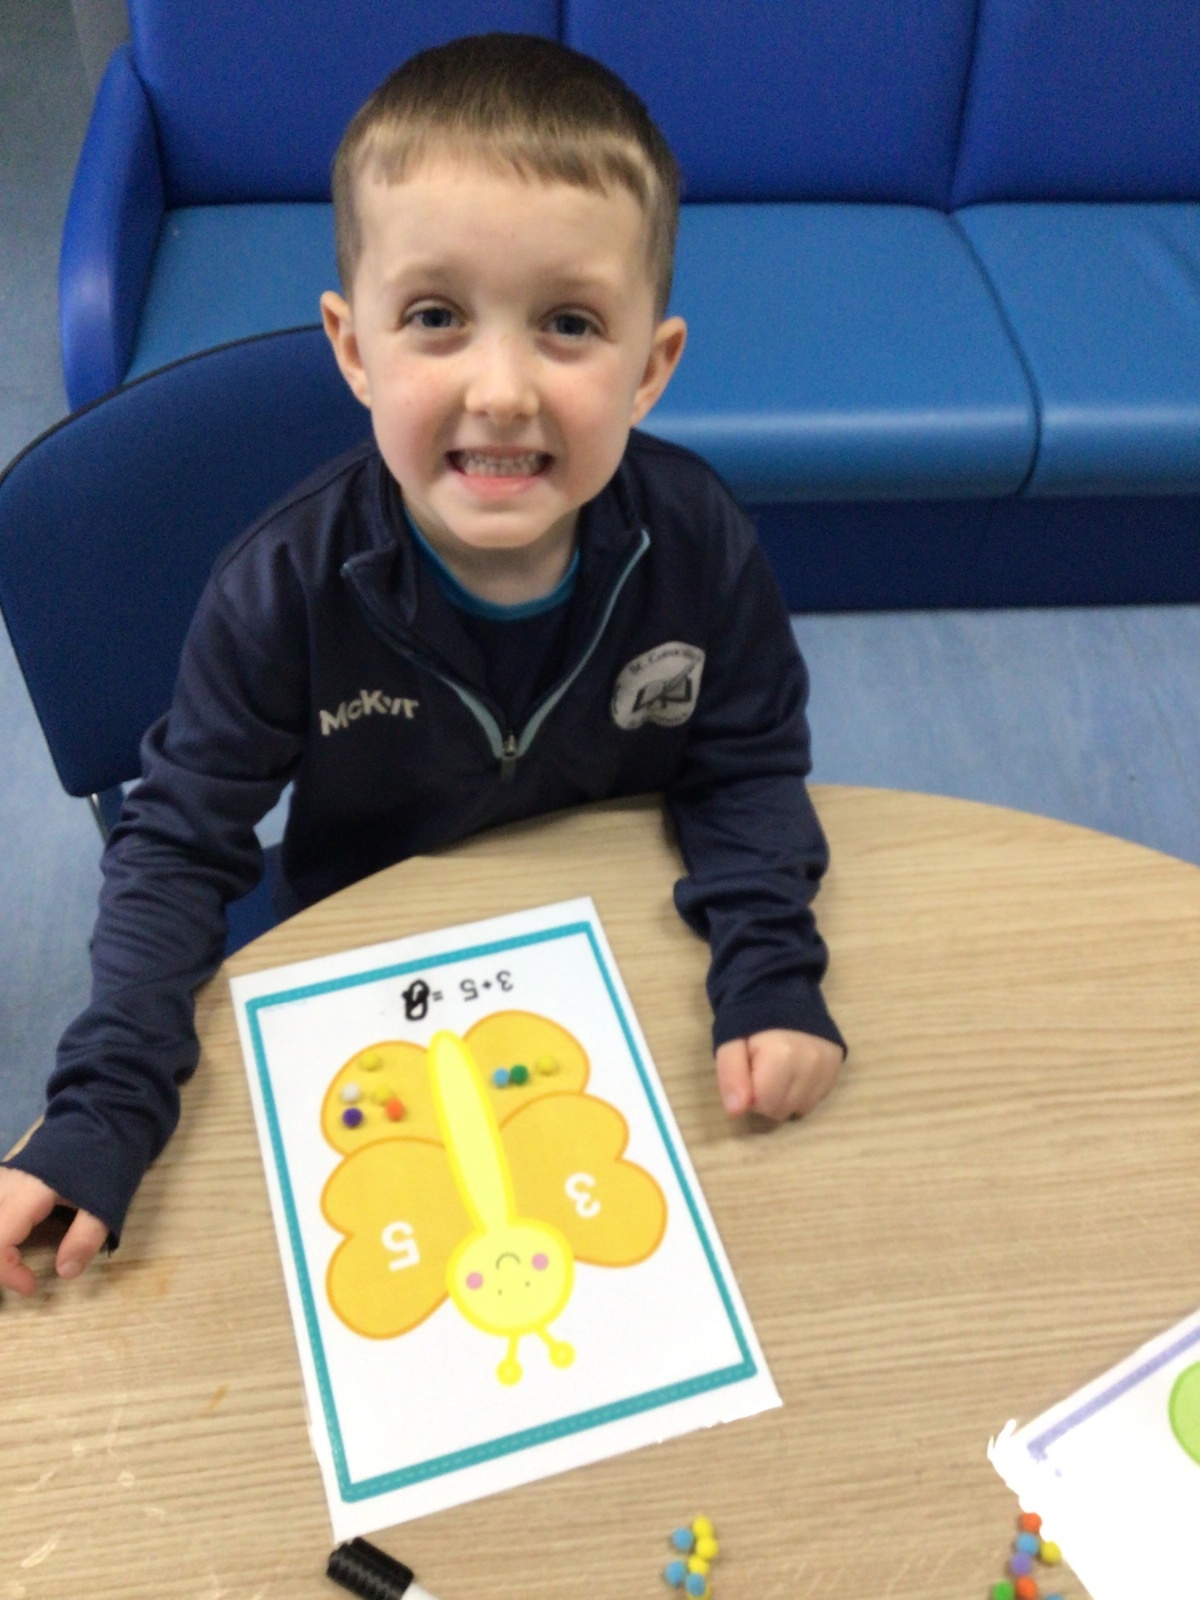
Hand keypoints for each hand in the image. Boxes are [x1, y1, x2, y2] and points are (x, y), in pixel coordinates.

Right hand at [0, 1168, 108, 1296]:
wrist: (104, 1118)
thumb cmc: (105, 1159)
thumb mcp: (105, 1201)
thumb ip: (85, 1238)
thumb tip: (65, 1273)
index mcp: (27, 1192)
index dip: (7, 1273)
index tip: (32, 1287)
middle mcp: (5, 1184)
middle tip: (18, 1275)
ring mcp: (3, 1178)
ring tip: (10, 1260)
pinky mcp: (5, 1178)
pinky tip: (10, 1238)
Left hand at [716, 1028, 843, 1121]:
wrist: (782, 991)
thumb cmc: (752, 1020)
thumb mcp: (729, 1043)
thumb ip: (731, 1077)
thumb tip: (736, 1112)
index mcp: (782, 1057)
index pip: (764, 1105)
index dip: (750, 1095)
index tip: (748, 1074)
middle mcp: (811, 1063)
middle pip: (783, 1110)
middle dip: (767, 1098)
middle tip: (761, 1071)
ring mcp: (828, 1065)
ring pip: (802, 1108)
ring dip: (786, 1097)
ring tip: (778, 1070)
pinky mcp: (837, 1065)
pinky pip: (817, 1098)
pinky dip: (803, 1092)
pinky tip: (795, 1071)